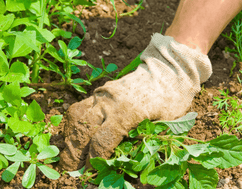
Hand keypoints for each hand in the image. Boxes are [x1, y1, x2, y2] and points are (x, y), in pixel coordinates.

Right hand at [58, 33, 211, 169]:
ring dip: (70, 137)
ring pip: (76, 117)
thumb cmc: (171, 100)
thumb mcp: (164, 126)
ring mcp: (102, 95)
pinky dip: (75, 123)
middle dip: (74, 153)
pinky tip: (76, 134)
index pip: (101, 142)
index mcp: (127, 113)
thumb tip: (125, 163)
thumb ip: (143, 143)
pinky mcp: (100, 90)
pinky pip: (80, 107)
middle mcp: (109, 103)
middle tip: (72, 169)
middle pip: (82, 130)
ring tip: (70, 153)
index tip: (90, 171)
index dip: (93, 160)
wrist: (168, 70)